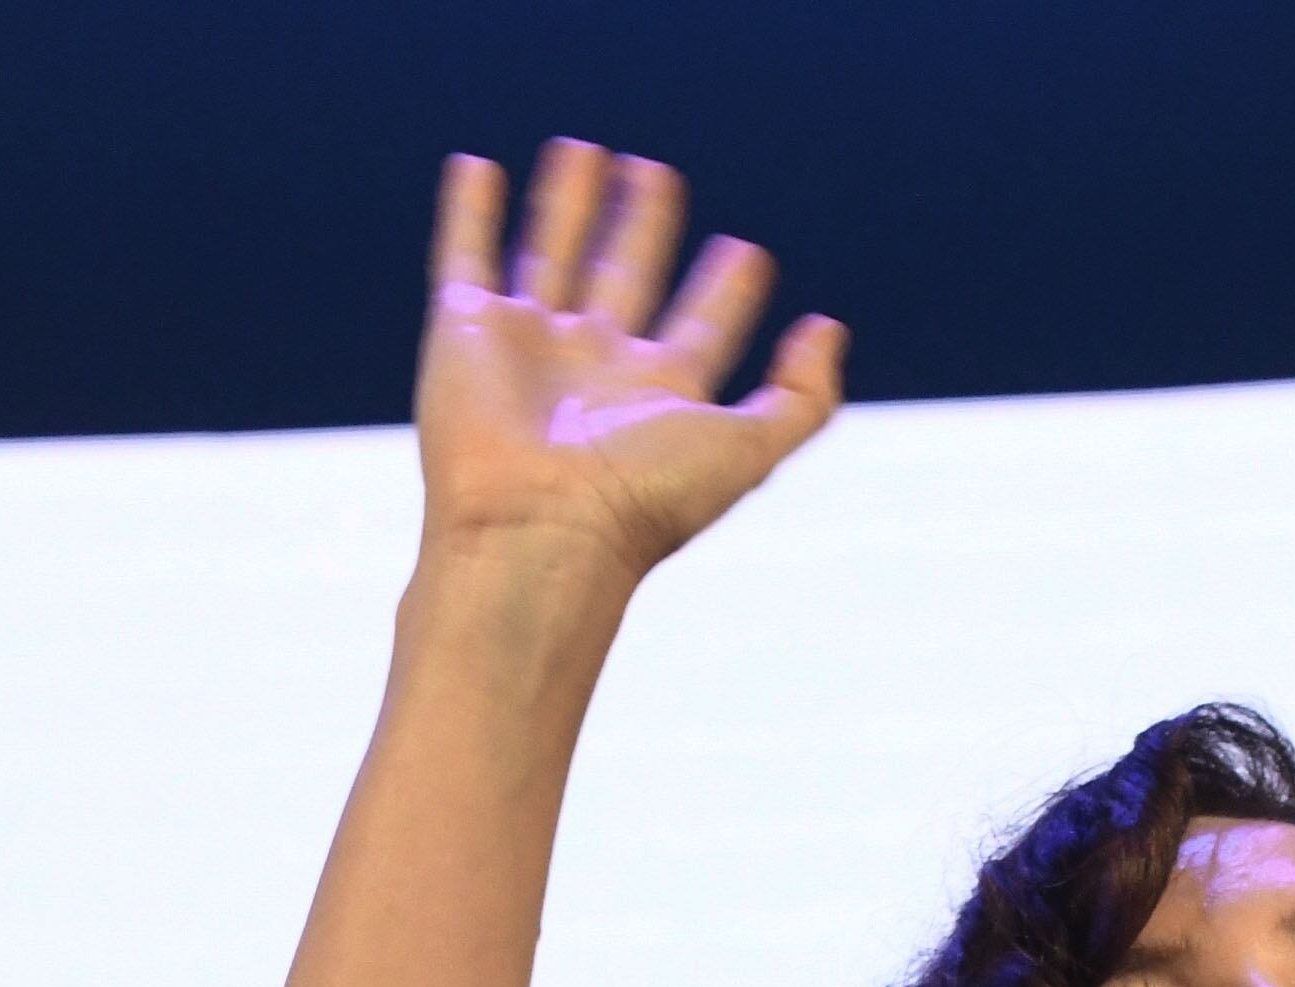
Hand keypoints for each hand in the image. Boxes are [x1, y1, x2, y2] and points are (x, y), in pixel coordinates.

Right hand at [413, 139, 844, 583]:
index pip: (703, 325)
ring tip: (586, 150)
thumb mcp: (751, 448)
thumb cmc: (647, 499)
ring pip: (553, 252)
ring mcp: (530, 344)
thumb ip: (802, 398)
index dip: (726, 291)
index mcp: (662, 395)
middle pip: (627, 276)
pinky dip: (469, 211)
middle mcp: (597, 367)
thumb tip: (828, 330)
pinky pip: (466, 254)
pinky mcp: (466, 327)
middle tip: (659, 172)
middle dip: (644, 226)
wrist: (538, 529)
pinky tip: (478, 167)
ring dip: (570, 203)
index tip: (747, 254)